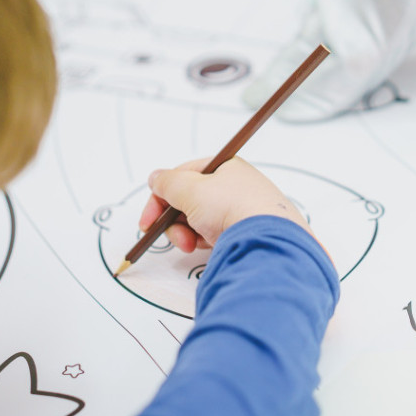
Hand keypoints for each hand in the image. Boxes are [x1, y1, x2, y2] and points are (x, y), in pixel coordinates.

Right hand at [138, 157, 310, 251]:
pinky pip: (215, 236)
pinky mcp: (247, 233)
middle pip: (190, 202)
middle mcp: (235, 186)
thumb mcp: (190, 188)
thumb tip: (156, 178)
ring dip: (188, 234)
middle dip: (175, 221)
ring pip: (201, 221)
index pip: (184, 177)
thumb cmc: (233, 207)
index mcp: (226, 167)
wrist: (267, 240)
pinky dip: (206, 243)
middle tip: (176, 236)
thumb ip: (167, 182)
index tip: (148, 221)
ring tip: (192, 244)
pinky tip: (209, 248)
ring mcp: (242, 210)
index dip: (161, 198)